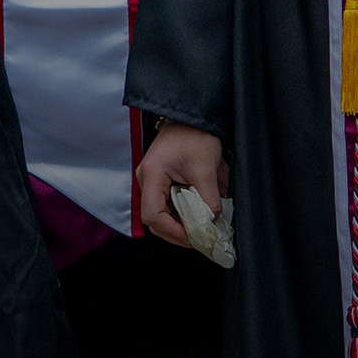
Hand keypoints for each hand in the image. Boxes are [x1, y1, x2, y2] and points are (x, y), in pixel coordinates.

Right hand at [136, 123, 226, 246]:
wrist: (192, 117)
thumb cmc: (195, 134)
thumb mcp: (205, 167)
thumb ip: (208, 198)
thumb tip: (211, 221)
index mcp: (152, 174)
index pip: (153, 214)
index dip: (173, 231)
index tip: (193, 236)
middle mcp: (146, 179)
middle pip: (154, 220)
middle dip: (176, 233)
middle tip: (199, 240)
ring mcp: (151, 182)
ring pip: (159, 216)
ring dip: (178, 226)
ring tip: (199, 232)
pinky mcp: (160, 182)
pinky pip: (165, 207)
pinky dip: (180, 216)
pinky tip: (195, 219)